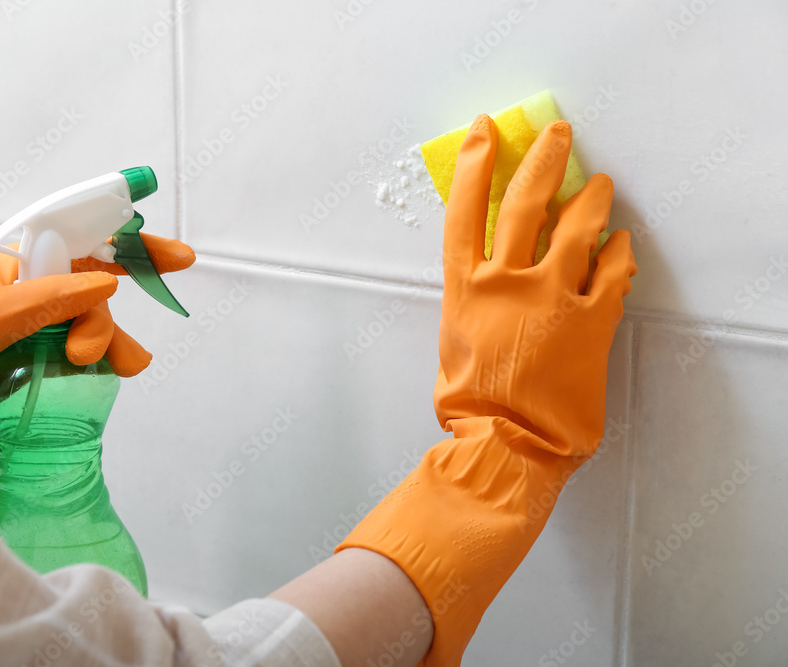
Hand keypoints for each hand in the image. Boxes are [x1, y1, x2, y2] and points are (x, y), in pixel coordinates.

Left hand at [0, 234, 193, 462]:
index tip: (177, 259)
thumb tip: (105, 282)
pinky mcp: (26, 361)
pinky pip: (74, 354)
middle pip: (91, 295)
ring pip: (87, 328)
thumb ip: (53, 298)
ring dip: (107, 345)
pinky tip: (108, 377)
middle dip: (105, 321)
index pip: (82, 245)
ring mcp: (27, 328)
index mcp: (16, 270)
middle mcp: (26, 293)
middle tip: (95, 355)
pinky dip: (95, 363)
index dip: (131, 248)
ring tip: (120, 371)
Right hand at [434, 115, 636, 456]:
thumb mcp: (454, 347)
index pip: (466, 210)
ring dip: (590, 199)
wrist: (509, 441)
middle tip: (557, 133)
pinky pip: (611, 272)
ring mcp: (551, 297)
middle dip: (542, 159)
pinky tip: (621, 242)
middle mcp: (506, 282)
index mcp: (467, 288)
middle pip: (526, 201)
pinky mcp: (590, 319)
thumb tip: (485, 296)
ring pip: (575, 227)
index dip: (475, 165)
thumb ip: (471, 310)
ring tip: (599, 184)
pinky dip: (619, 252)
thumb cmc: (473, 405)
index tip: (485, 132)